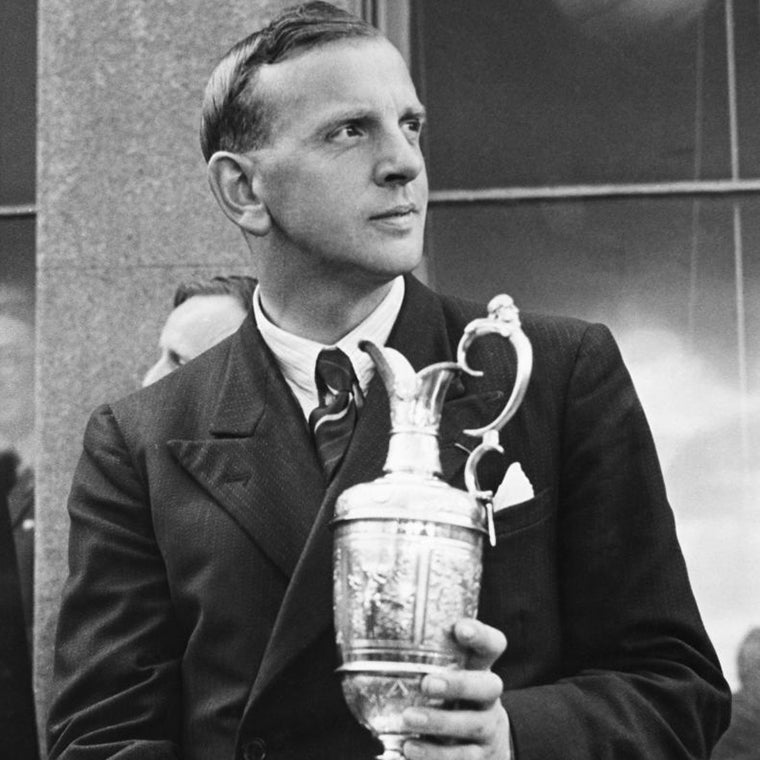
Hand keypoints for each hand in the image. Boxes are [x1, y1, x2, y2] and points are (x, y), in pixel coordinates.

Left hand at [401, 619, 513, 758]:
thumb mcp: (447, 675)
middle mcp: (489, 698)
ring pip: (474, 725)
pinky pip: (462, 758)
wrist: (484, 747)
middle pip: (488, 686)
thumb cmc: (453, 700)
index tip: (460, 628)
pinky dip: (434, 754)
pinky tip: (410, 748)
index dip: (481, 635)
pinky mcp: (480, 758)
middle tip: (427, 683)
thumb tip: (361, 638)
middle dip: (459, 684)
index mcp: (480, 669)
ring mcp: (488, 729)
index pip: (492, 645)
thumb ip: (423, 659)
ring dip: (440, 722)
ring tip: (408, 718)